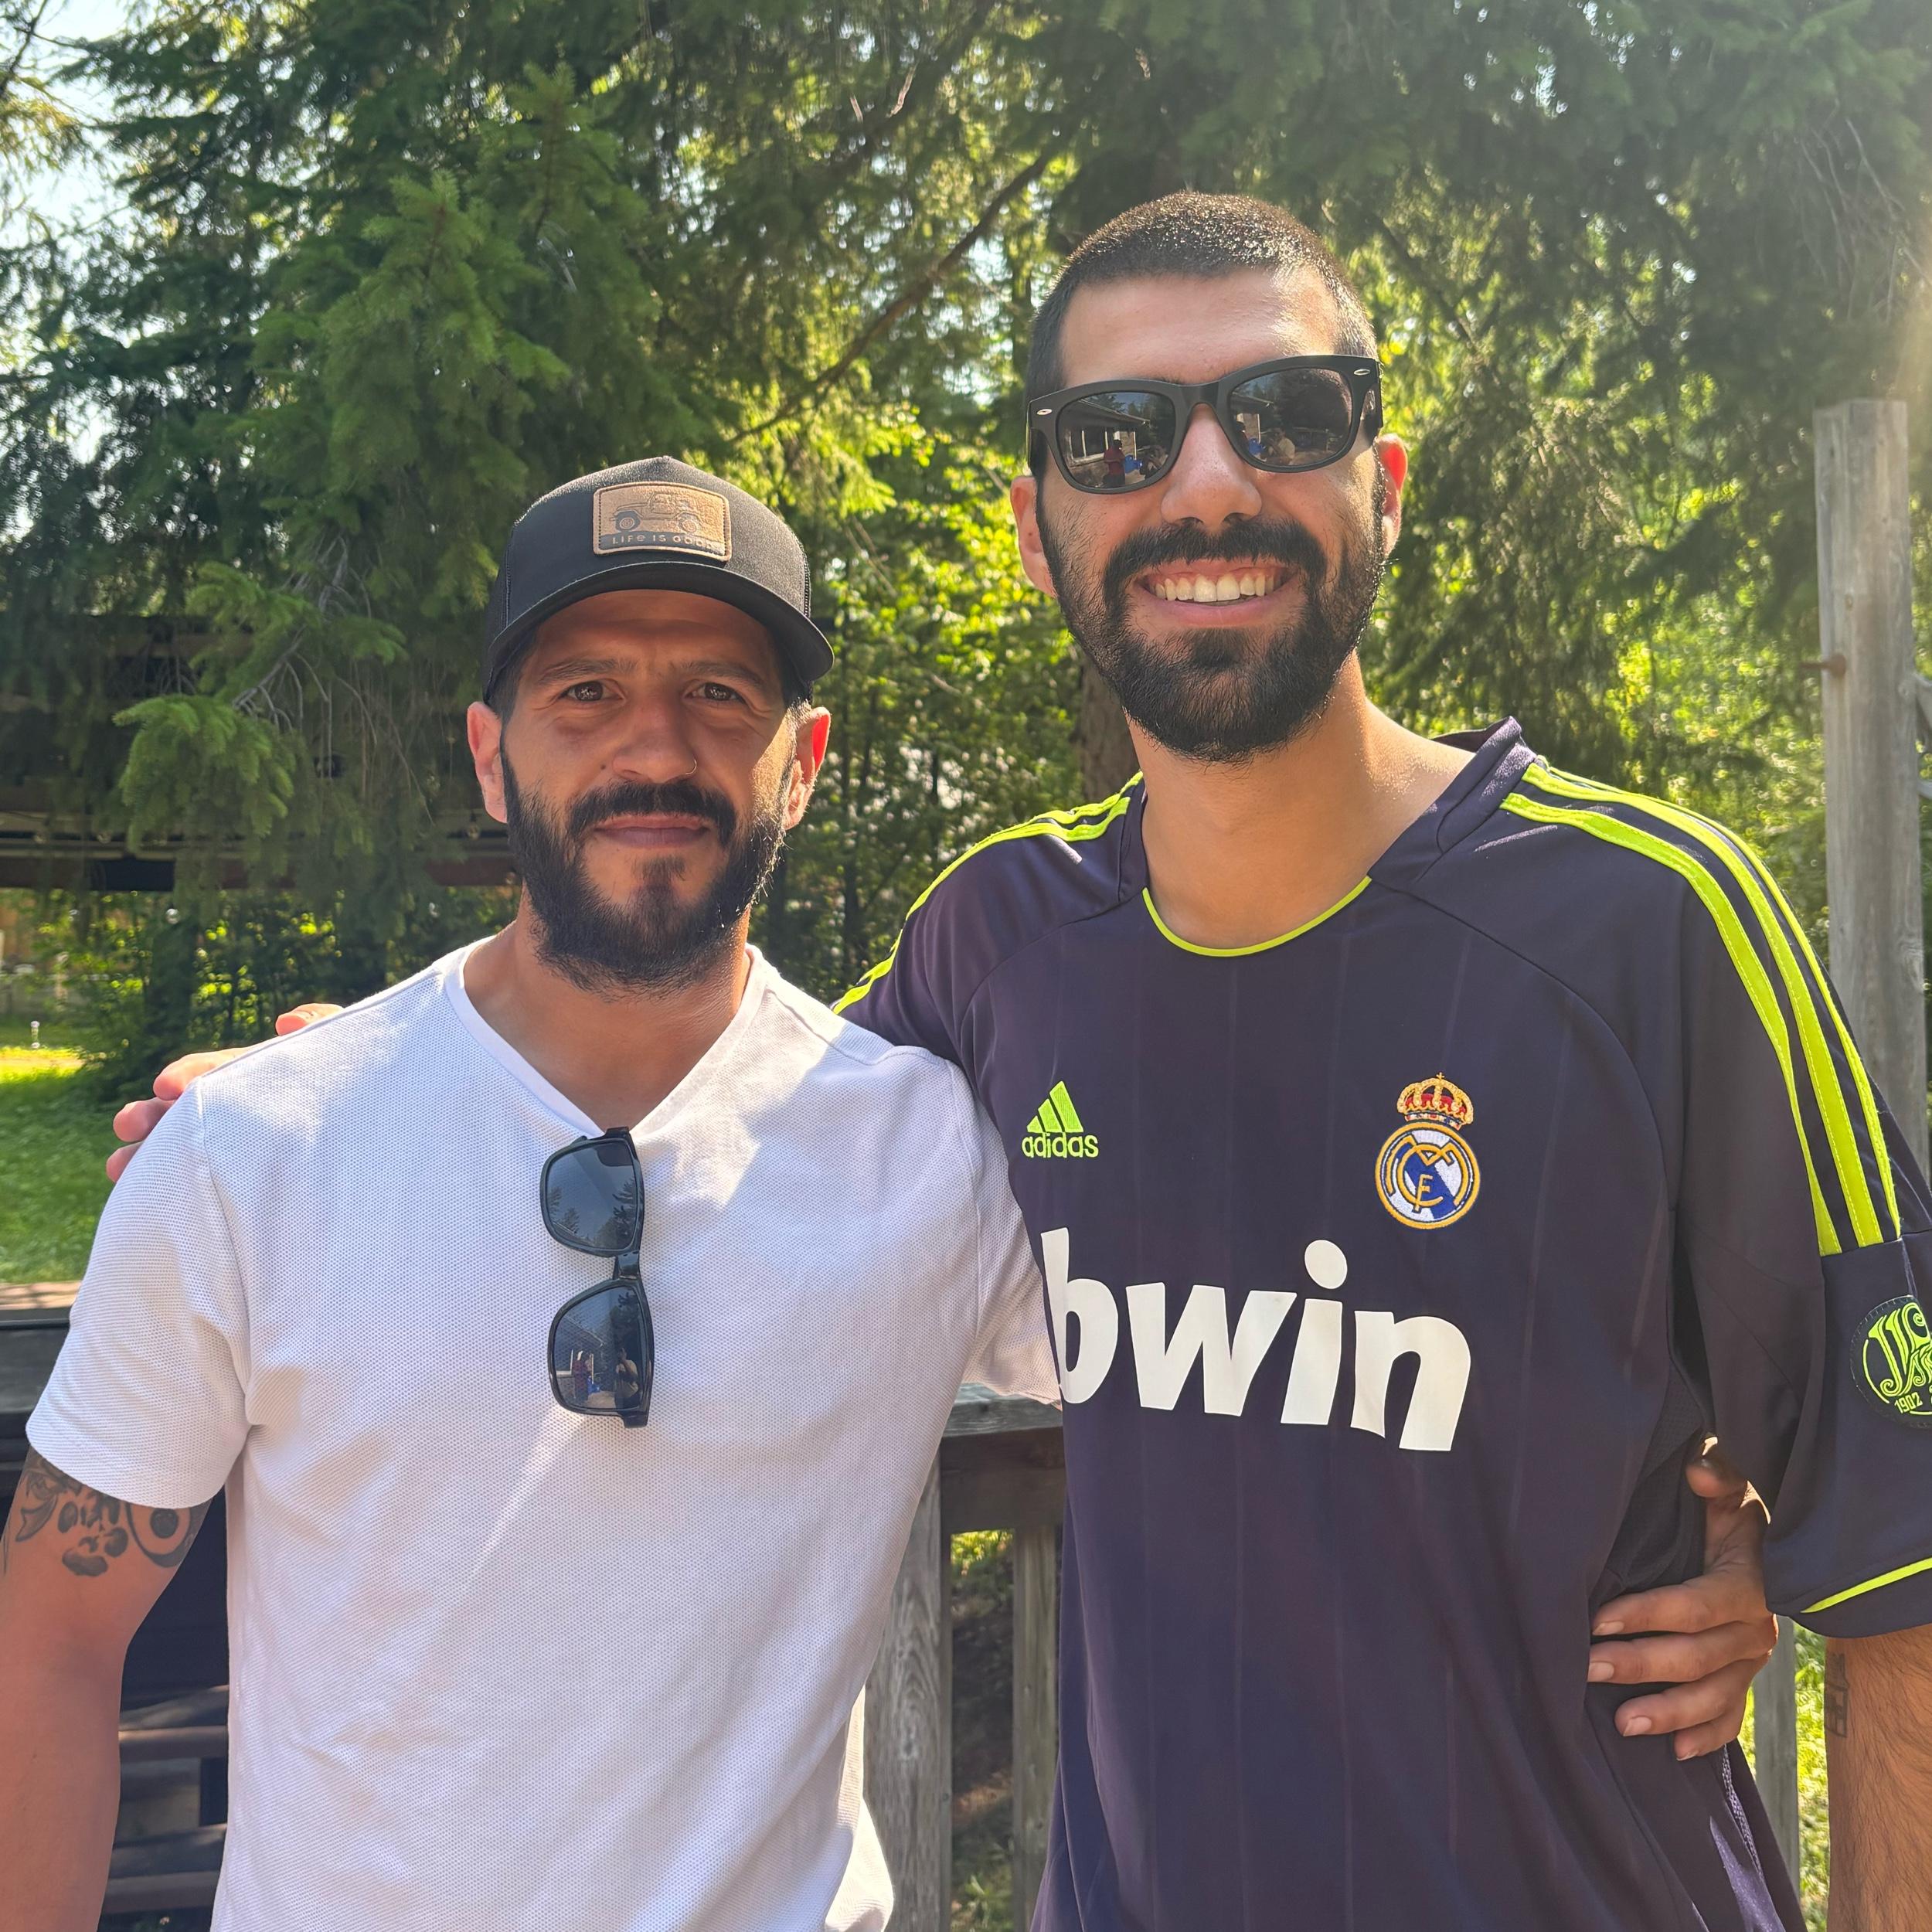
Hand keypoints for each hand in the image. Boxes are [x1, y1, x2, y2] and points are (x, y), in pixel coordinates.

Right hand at [105, 1003, 343, 1180]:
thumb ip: (324, 1024)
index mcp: (254, 1079)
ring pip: (180, 1153)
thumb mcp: (350, 1054)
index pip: (212, 1071)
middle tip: (127, 1123)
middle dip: (150, 1115)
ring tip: (119, 1168)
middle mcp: (236, 1115)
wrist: (382, 1146)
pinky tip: (143, 1201)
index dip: (188, 1075)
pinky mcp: (242, 1189)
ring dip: (146, 1158)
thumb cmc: (365, 1091)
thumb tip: (284, 1022)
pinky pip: (199, 1191)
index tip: (166, 1086)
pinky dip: (169, 1193)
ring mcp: (235, 1153)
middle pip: (184, 1113)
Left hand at [1587, 1442, 1778, 1758]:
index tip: (1598, 1618)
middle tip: (1588, 1668)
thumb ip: (1720, 1476)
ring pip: (1711, 1696)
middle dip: (1640, 1664)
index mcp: (1745, 1585)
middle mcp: (1753, 1630)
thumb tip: (1699, 1470)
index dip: (1647, 1614)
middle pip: (1694, 1657)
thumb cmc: (1729, 1515)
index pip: (1693, 1606)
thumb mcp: (1731, 1490)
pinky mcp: (1743, 1681)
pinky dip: (1705, 1737)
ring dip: (1668, 1712)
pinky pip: (1729, 1718)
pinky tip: (1673, 1752)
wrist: (1766, 1550)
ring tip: (1623, 1723)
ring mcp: (1749, 1663)